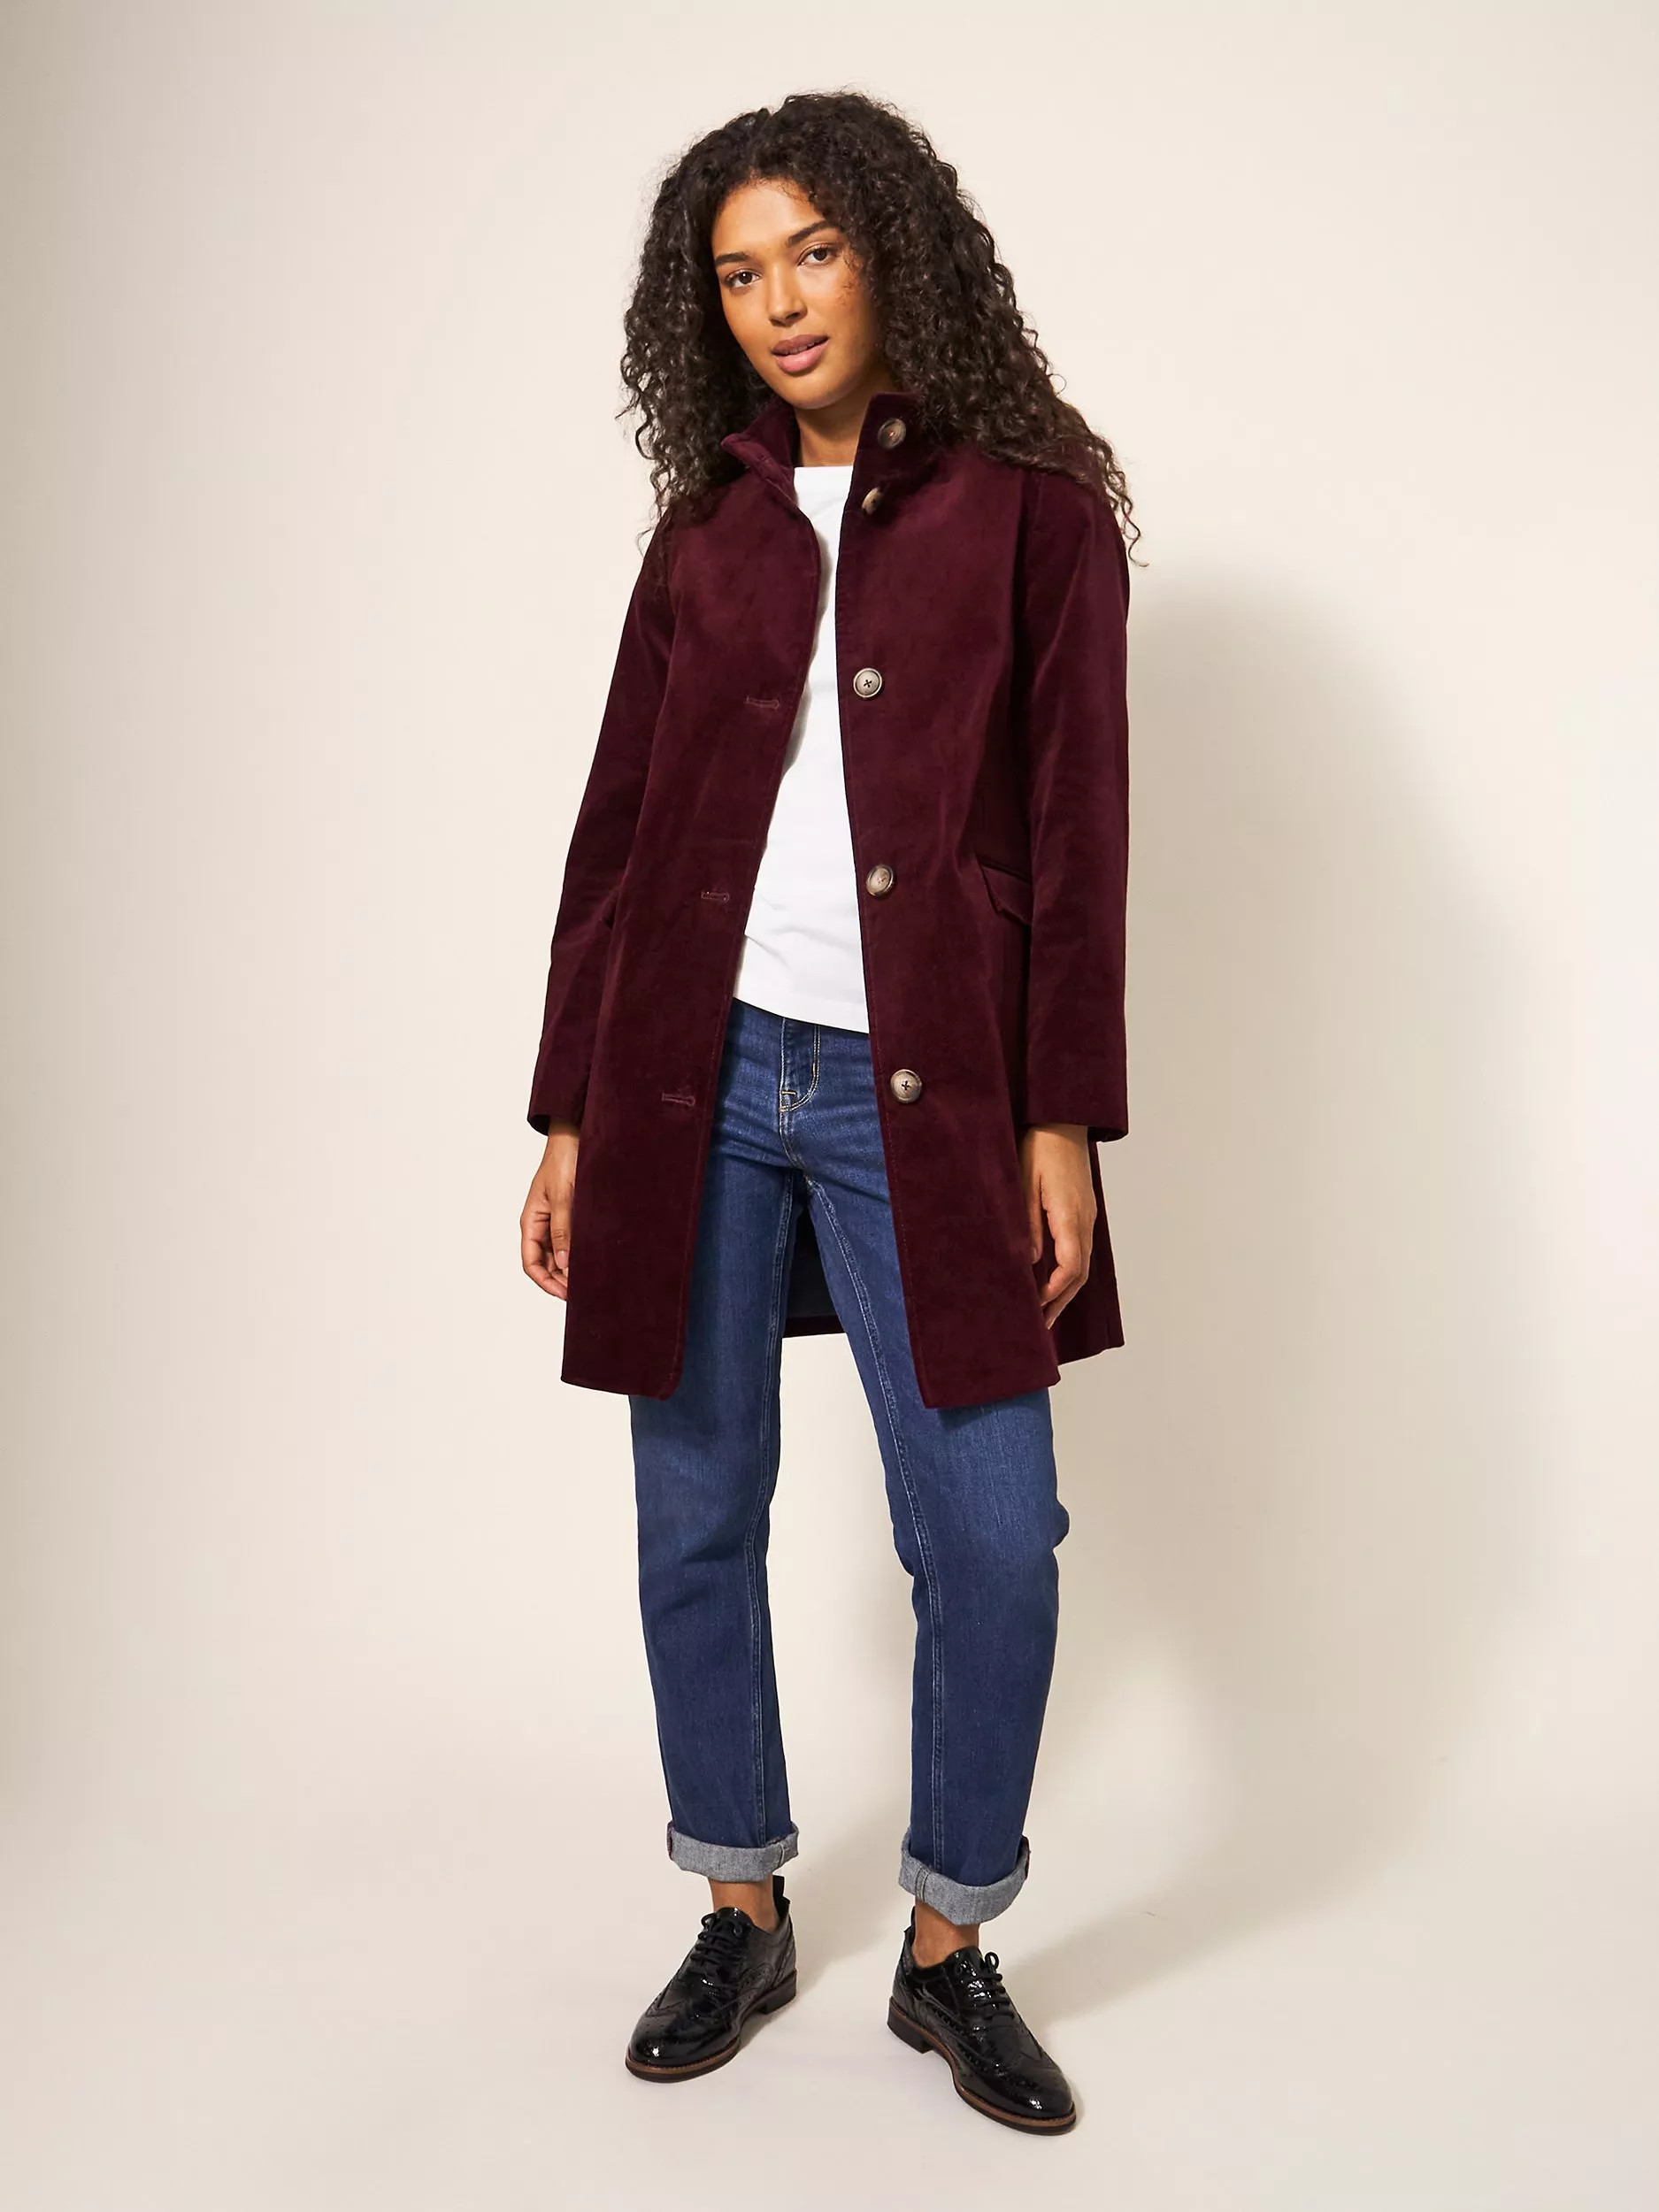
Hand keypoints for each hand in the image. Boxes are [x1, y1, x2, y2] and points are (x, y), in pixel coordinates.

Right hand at [521, 1122, 580, 1298]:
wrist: (574, 1138)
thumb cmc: (564, 1162)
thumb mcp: (563, 1197)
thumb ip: (563, 1231)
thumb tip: (564, 1264)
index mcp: (531, 1222)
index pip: (531, 1263)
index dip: (546, 1282)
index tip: (565, 1294)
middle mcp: (541, 1225)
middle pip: (545, 1264)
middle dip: (561, 1280)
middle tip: (584, 1292)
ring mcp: (555, 1221)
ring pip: (559, 1255)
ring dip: (571, 1269)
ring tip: (590, 1280)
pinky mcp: (570, 1215)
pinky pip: (571, 1241)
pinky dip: (579, 1254)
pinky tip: (594, 1260)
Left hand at [1019, 1123, 1095, 1328]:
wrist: (1064, 1120)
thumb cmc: (1040, 1148)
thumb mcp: (1025, 1183)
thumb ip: (1028, 1223)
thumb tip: (1028, 1261)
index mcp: (1070, 1215)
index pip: (1070, 1266)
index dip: (1054, 1291)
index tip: (1036, 1306)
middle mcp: (1085, 1220)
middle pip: (1080, 1273)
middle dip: (1061, 1301)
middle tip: (1042, 1325)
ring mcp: (1087, 1216)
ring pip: (1082, 1263)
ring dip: (1066, 1290)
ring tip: (1047, 1311)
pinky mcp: (1083, 1211)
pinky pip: (1080, 1249)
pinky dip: (1068, 1272)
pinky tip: (1053, 1279)